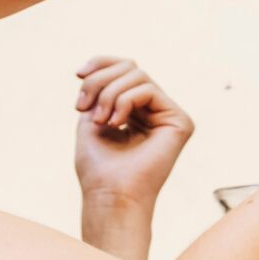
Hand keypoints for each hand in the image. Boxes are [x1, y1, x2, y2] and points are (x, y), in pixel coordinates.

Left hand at [72, 56, 193, 214]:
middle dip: (100, 81)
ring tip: (101, 121)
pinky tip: (116, 124)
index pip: (124, 69)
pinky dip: (124, 101)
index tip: (78, 74)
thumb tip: (99, 68)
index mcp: (136, 110)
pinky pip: (149, 90)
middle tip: (83, 107)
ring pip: (138, 75)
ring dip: (109, 94)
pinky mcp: (180, 122)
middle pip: (130, 67)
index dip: (101, 64)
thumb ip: (100, 90)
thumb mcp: (90, 118)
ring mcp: (169, 115)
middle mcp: (155, 111)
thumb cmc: (98, 167)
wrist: (109, 195)